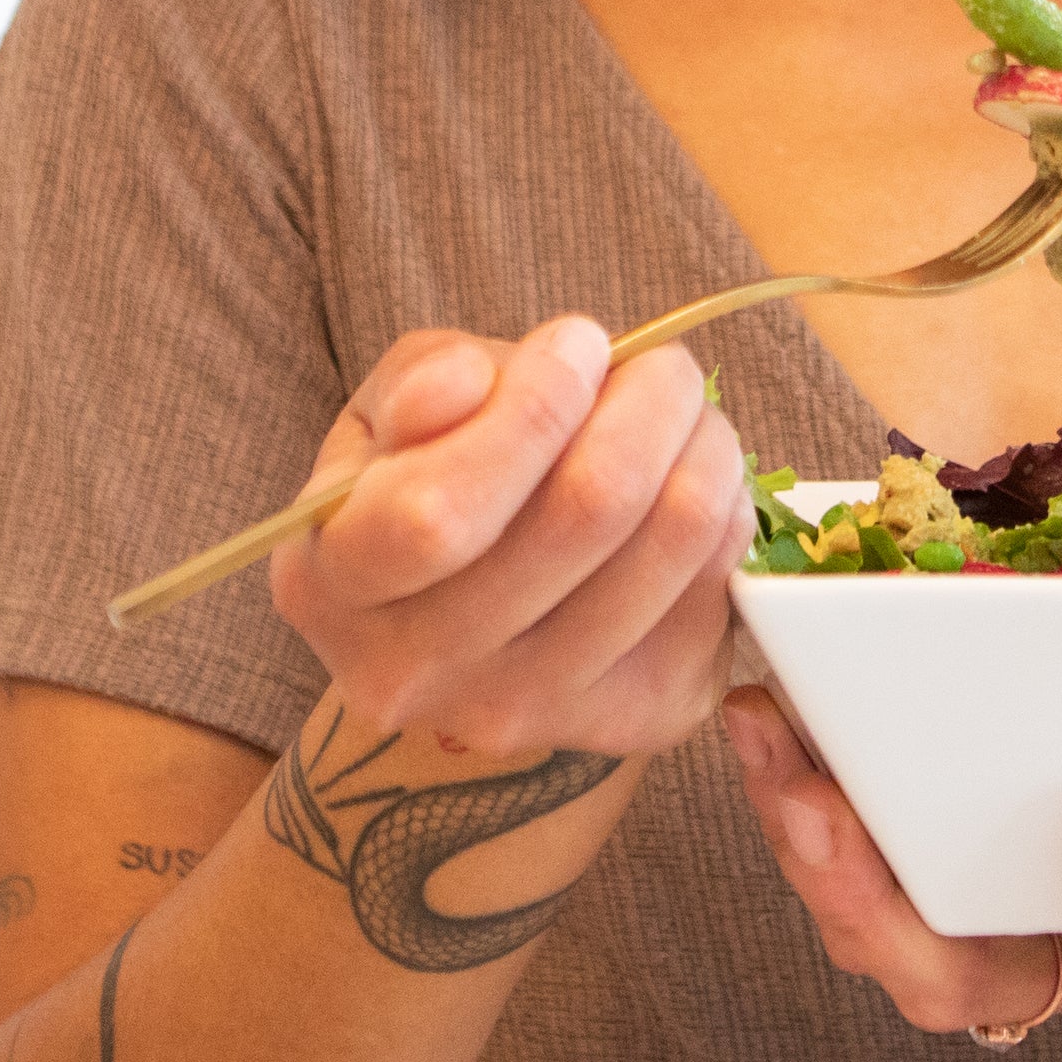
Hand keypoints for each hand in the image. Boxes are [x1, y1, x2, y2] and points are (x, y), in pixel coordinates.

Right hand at [270, 320, 750, 764]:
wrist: (471, 623)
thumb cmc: (423, 483)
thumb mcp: (387, 415)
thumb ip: (418, 385)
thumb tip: (466, 383)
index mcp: (333, 587)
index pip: (438, 516)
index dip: (532, 409)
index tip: (577, 342)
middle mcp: (419, 675)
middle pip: (584, 515)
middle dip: (648, 401)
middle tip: (660, 365)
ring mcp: (530, 713)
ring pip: (671, 545)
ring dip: (705, 444)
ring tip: (685, 412)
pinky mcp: (637, 719)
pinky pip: (719, 588)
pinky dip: (728, 510)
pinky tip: (693, 484)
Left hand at [721, 685, 1061, 1038]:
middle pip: (945, 979)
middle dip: (869, 899)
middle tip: (820, 795)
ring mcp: (1000, 928)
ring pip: (874, 925)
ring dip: (805, 836)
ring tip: (758, 728)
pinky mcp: (949, 866)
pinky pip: (856, 853)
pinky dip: (805, 788)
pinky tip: (769, 690)